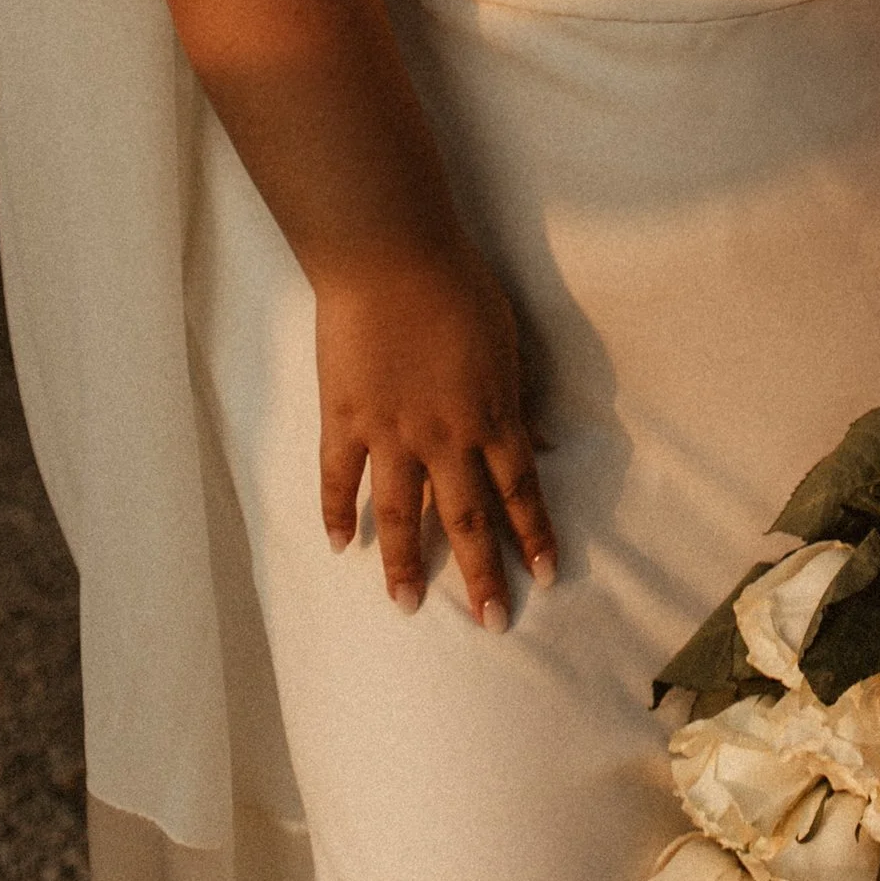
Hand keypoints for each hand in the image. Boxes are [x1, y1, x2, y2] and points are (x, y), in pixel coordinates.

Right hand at [316, 236, 558, 624]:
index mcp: (492, 417)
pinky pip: (338, 480)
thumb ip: (516, 397)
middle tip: (493, 622)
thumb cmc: (459, 286)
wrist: (392, 258)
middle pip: (466, 520)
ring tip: (408, 605)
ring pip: (399, 516)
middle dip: (482, 575)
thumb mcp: (508, 341)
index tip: (543, 576)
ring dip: (404, 565)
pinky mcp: (344, 421)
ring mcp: (390, 436)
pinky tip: (339, 546)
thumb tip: (536, 440)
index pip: (519, 492)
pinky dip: (335, 514)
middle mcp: (444, 439)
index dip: (533, 536)